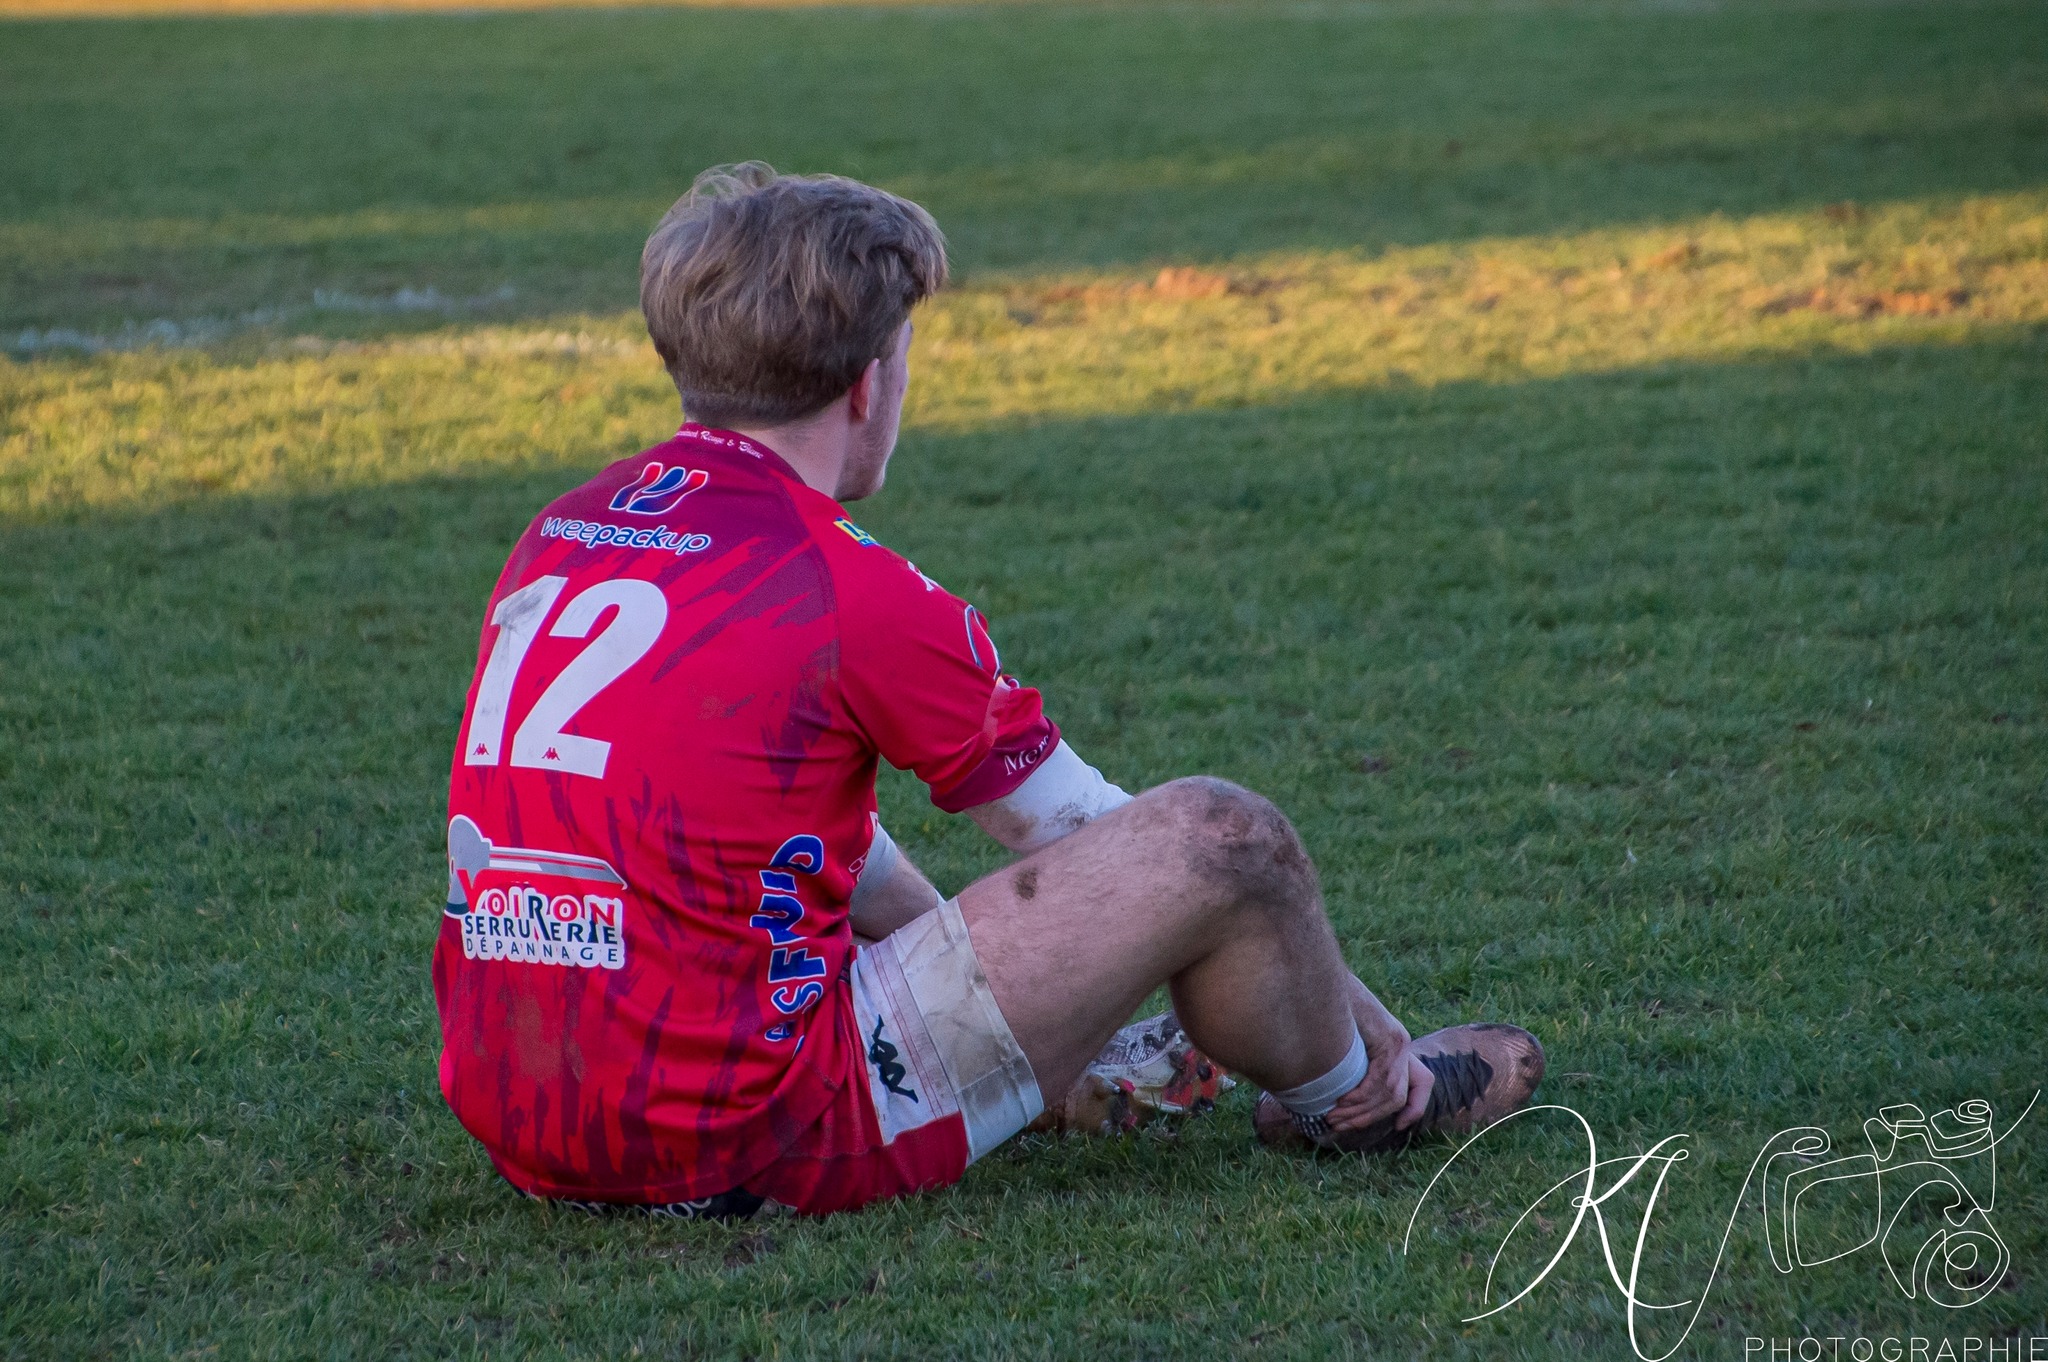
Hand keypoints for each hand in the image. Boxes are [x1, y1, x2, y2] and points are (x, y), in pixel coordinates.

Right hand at [1325, 987, 1434, 1132]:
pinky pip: (1380, 1080)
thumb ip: (1351, 1061)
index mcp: (1395, 1042)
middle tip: (1341, 1126)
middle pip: (1398, 1096)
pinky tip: (1341, 1100)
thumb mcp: (1343, 1039)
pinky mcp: (1389, 1039)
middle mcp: (1402, 1043)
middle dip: (1369, 1117)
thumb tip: (1336, 1090)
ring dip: (1360, 1111)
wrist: (1325, 978)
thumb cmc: (1327, 1007)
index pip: (1423, 1082)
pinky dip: (1360, 1096)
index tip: (1399, 1126)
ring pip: (1389, 1093)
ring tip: (1334, 1117)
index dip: (1415, 1108)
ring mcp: (1398, 1041)